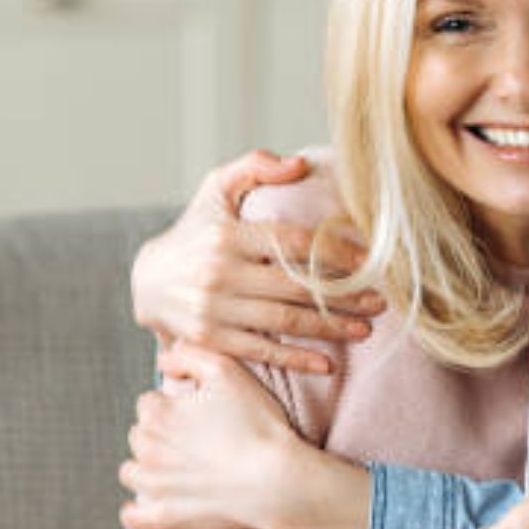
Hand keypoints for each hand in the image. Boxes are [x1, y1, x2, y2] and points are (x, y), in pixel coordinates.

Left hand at [121, 349, 371, 528]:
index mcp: (159, 414)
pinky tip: (152, 503)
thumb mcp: (227, 372)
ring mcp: (154, 486)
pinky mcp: (166, 517)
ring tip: (178, 467)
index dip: (172, 404)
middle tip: (194, 439)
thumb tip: (164, 358)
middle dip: (159, 434)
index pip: (148, 403)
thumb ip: (189, 355)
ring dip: (147, 467)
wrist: (277, 480)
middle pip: (140, 436)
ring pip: (132, 472)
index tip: (196, 413)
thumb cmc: (258, 424)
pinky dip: (138, 510)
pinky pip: (134, 517)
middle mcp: (148, 449)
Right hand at [131, 151, 384, 373]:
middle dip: (344, 296)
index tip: (371, 262)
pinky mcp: (210, 340)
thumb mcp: (216, 189)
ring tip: (364, 329)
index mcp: (228, 234)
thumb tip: (299, 164)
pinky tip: (326, 363)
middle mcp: (219, 273)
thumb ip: (254, 167)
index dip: (337, 253)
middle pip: (296, 286)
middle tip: (380, 302)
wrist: (148, 281)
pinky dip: (295, 359)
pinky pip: (261, 352)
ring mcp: (214, 310)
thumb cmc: (195, 231)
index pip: (294, 243)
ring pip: (284, 321)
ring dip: (330, 327)